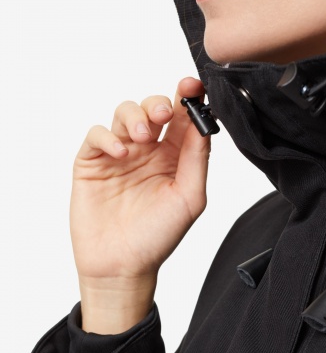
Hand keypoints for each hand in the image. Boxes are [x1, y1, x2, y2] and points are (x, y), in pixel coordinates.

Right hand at [70, 77, 210, 331]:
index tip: (192, 86)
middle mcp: (149, 152)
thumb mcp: (189, 197)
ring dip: (135, 117)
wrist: (122, 266)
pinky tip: (121, 153)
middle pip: (153, 108)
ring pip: (125, 114)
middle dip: (159, 103)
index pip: (183, 118)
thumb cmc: (158, 236)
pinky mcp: (93, 163)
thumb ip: (197, 158)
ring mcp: (120, 155)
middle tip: (164, 114)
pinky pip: (97, 135)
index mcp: (175, 158)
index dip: (188, 97)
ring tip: (142, 138)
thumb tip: (205, 121)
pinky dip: (108, 137)